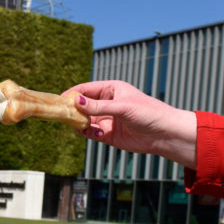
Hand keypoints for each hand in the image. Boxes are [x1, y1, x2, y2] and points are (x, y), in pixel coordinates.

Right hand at [63, 80, 197, 169]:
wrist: (164, 134)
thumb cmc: (148, 113)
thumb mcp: (122, 107)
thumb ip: (98, 106)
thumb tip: (76, 102)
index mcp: (111, 90)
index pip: (86, 89)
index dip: (72, 93)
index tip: (59, 100)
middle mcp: (107, 103)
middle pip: (82, 105)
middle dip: (72, 109)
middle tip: (60, 114)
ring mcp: (106, 119)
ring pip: (84, 119)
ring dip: (78, 122)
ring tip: (76, 124)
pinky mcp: (107, 134)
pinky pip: (90, 132)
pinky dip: (87, 132)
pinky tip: (90, 132)